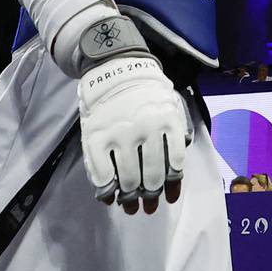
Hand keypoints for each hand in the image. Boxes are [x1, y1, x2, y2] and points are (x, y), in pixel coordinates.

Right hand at [77, 54, 190, 213]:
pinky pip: (103, 172)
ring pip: (129, 178)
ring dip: (130, 198)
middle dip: (151, 196)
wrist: (113, 64)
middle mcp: (146, 131)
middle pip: (153, 176)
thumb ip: (174, 133)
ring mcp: (119, 135)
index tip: (169, 198)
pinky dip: (106, 189)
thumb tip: (175, 167)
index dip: (172, 186)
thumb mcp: (169, 104)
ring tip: (129, 206)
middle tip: (149, 206)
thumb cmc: (145, 89)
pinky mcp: (97, 136)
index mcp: (167, 123)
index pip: (174, 164)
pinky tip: (108, 196)